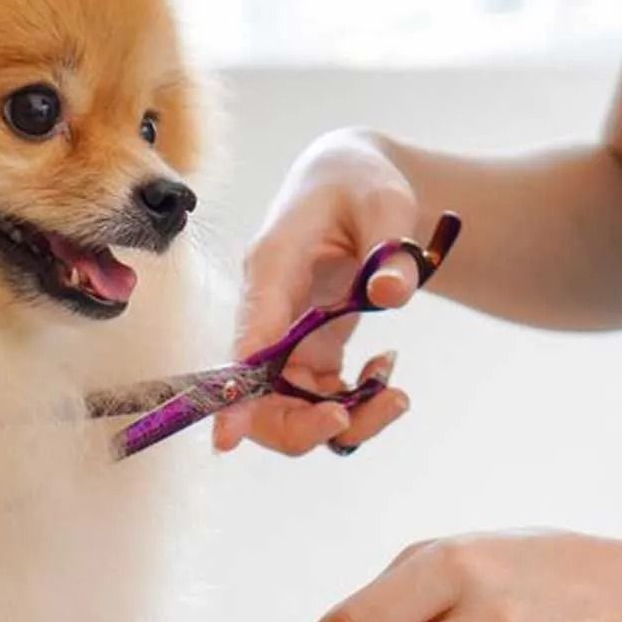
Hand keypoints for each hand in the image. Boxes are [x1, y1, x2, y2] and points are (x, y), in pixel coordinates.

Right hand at [214, 129, 424, 455]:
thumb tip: (392, 295)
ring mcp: (287, 336)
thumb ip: (389, 249)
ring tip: (395, 394)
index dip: (232, 394)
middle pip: (258, 394)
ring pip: (292, 407)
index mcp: (272, 269)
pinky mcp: (310, 348)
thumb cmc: (360, 186)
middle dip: (301, 425)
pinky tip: (386, 369)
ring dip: (343, 420)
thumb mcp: (385, 203)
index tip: (226, 437)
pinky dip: (357, 403)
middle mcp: (269, 311)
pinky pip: (321, 399)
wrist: (355, 184)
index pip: (246, 342)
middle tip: (353, 417)